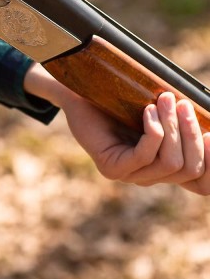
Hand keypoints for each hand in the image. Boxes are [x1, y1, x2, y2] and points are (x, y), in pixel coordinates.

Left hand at [23, 64, 209, 194]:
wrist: (81, 95)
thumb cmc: (121, 100)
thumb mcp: (160, 112)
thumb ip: (183, 123)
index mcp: (165, 167)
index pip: (202, 183)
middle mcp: (150, 176)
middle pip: (190, 169)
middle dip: (192, 133)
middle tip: (181, 103)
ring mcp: (130, 175)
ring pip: (171, 162)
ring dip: (173, 127)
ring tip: (164, 99)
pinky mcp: (112, 168)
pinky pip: (145, 155)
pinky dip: (153, 130)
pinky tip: (147, 111)